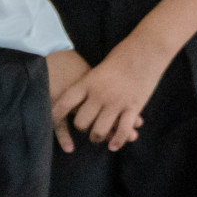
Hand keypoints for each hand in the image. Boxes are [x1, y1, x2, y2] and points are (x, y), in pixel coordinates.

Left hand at [51, 37, 163, 151]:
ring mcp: (116, 102)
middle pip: (81, 122)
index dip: (56, 114)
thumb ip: (91, 84)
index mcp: (88, 82)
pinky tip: (114, 145)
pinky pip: (123, 131)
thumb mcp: (100, 68)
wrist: (145, 50)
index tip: (51, 121)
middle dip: (82, 128)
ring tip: (98, 138)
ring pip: (100, 130)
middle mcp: (99, 94)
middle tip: (86, 128)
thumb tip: (83, 97)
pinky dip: (118, 141)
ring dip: (98, 137)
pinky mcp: (133, 108)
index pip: (65, 102)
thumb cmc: (122, 55)